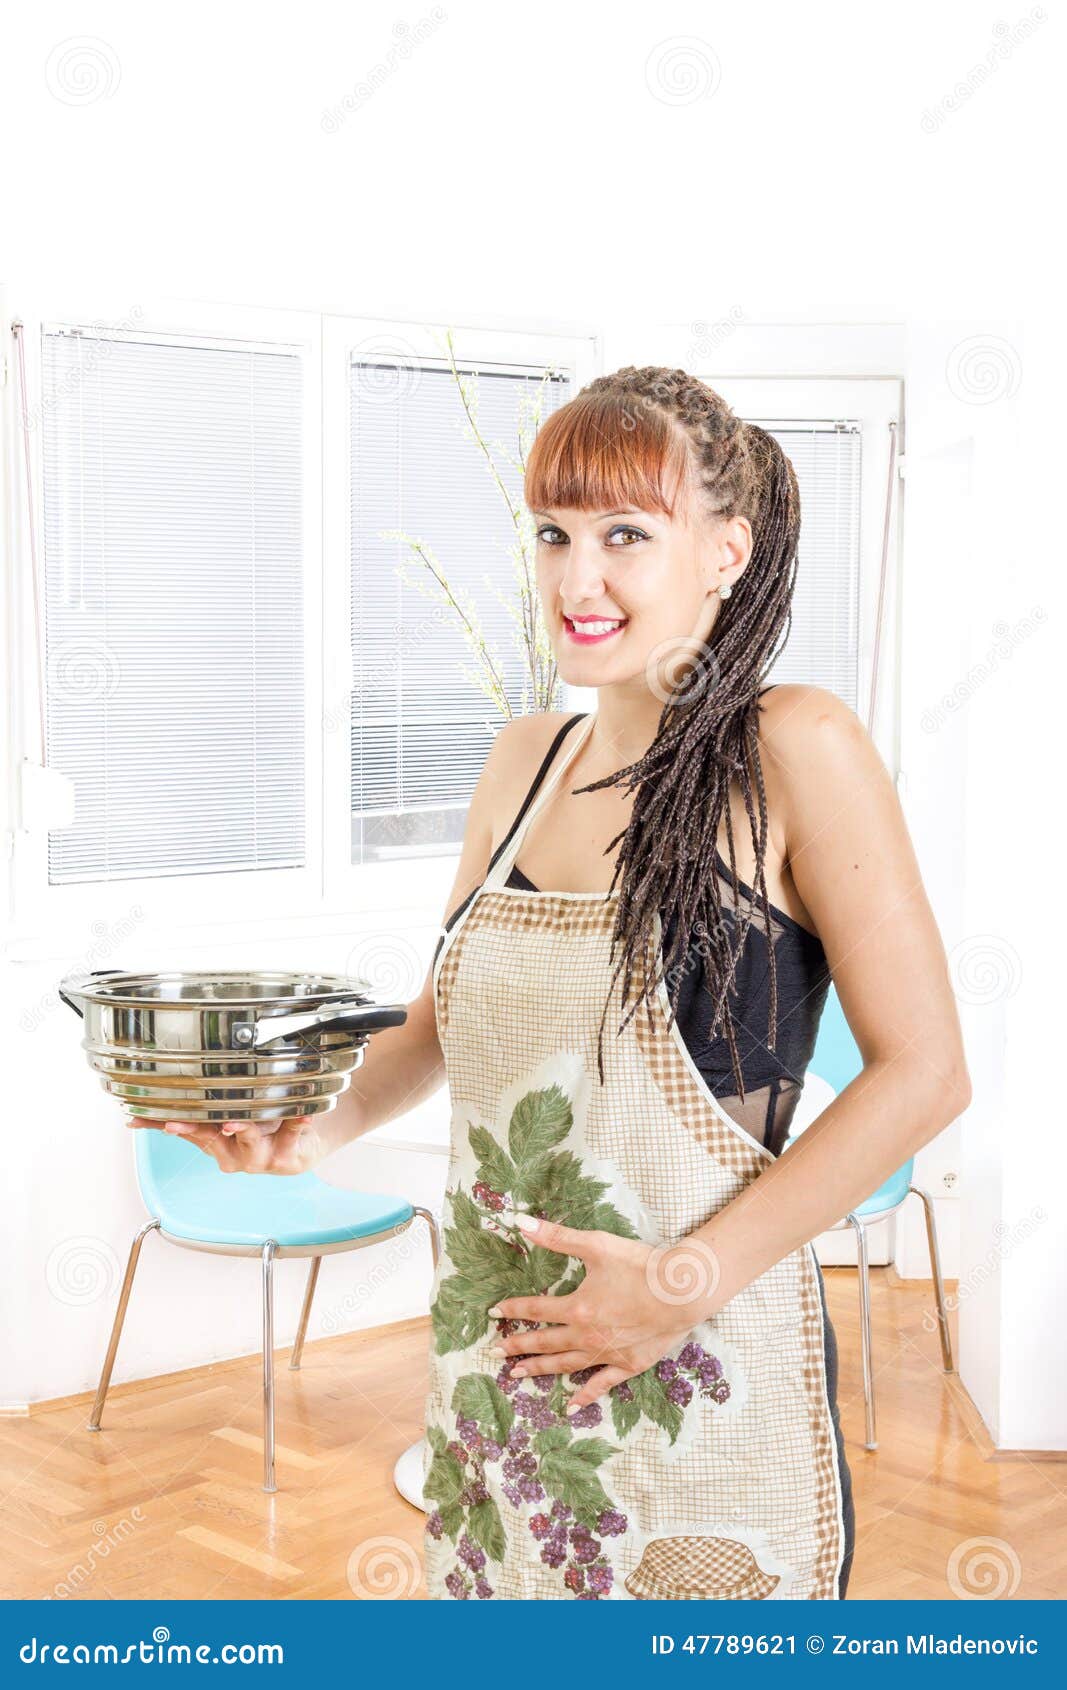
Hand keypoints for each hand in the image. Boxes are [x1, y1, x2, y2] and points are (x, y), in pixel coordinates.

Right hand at [126, 1113, 328, 1175]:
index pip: (186, 1132)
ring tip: (235, 1122)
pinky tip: (302, 1114)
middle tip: (176, 1123)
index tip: (139, 1119)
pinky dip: (296, 1122)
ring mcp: (259, 1157)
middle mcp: (233, 1154)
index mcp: (217, 1144)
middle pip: (211, 1139)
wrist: (302, 1147)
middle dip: (195, 1129)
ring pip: (247, 1139)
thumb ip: (204, 1110)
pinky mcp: (286, 1156)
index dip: (164, 1125)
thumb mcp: (230, 1119)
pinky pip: (290, 1134)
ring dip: (241, 1129)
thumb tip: (166, 1093)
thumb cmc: (263, 1129)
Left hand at [486, 1213, 722, 1412]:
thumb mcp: (596, 1244)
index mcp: (576, 1307)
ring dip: (539, 1369)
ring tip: (518, 1374)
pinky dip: (584, 1396)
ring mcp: (607, 1353)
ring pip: (565, 1365)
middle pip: (544, 1342)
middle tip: (495, 1353)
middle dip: (517, 1346)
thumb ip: (556, 1236)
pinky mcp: (628, 1365)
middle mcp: (586, 1335)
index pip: (535, 1309)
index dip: (512, 1309)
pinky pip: (601, 1384)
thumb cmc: (640, 1265)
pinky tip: (571, 1407)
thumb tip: (519, 1221)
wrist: (682, 1290)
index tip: (494, 1312)